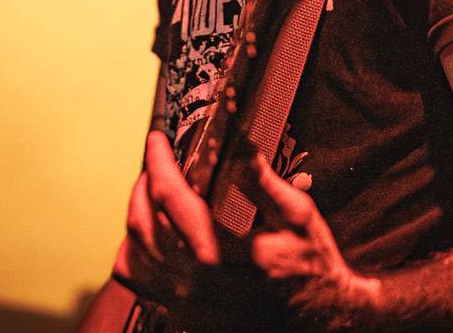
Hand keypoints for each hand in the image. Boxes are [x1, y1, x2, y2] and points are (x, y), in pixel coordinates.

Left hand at [113, 131, 372, 329]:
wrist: (321, 321)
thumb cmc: (313, 266)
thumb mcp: (297, 215)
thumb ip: (261, 178)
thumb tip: (235, 137)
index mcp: (228, 254)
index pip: (171, 199)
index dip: (158, 163)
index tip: (157, 141)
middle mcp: (200, 284)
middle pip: (143, 227)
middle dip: (142, 186)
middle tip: (156, 165)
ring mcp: (189, 307)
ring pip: (132, 260)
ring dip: (135, 220)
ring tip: (151, 198)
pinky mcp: (187, 318)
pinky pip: (140, 286)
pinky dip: (135, 255)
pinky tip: (153, 237)